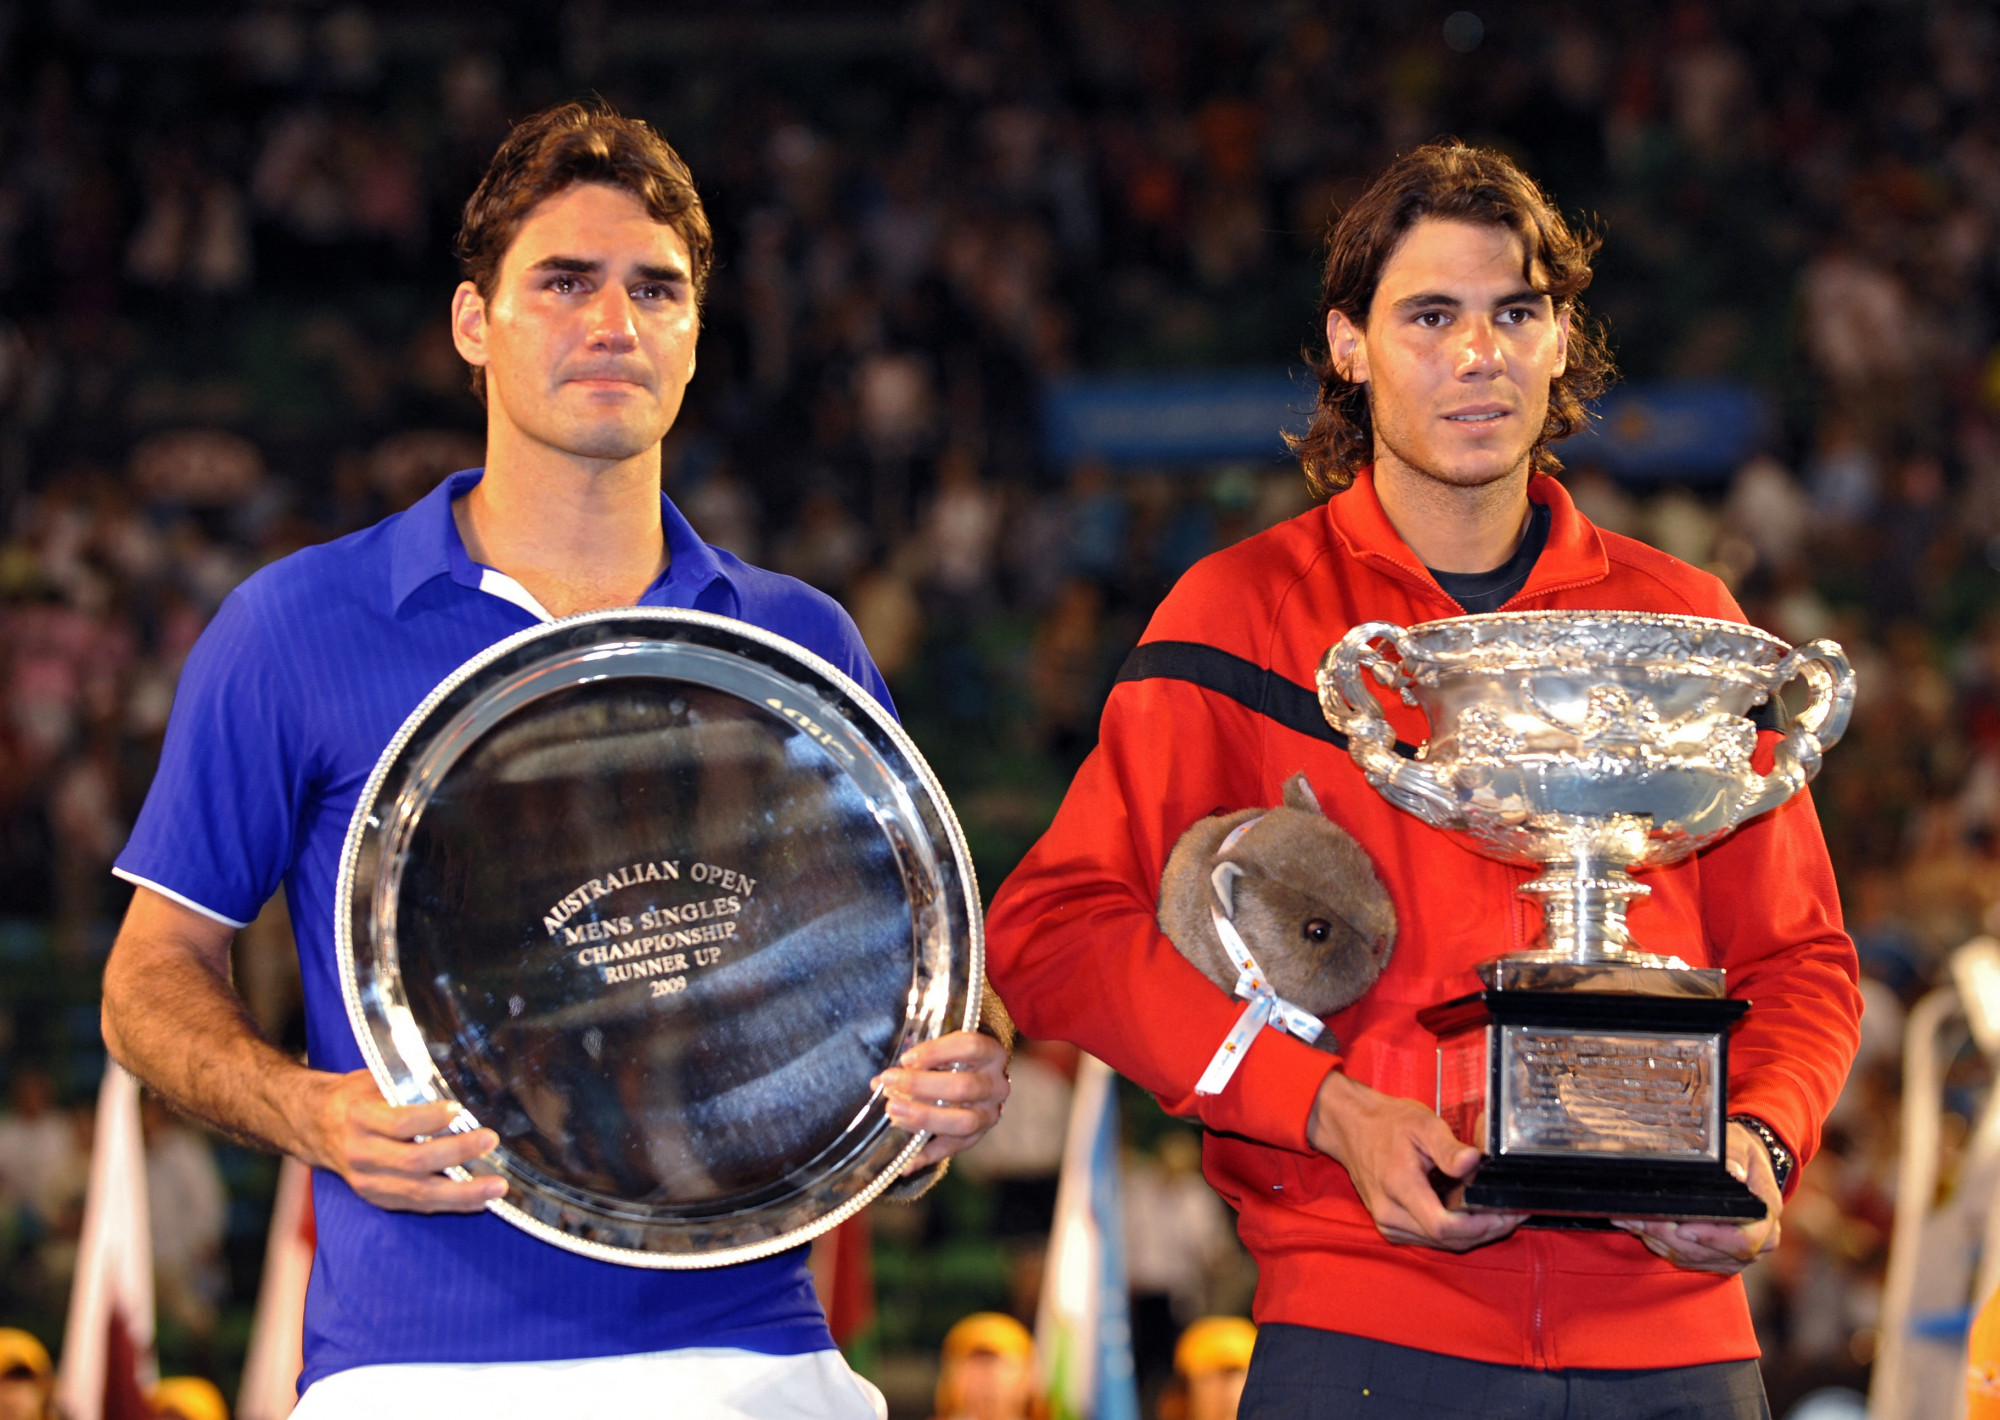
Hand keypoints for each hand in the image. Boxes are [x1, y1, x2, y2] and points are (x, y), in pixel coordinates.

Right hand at [301, 1070, 506, 1212]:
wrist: (313, 1126)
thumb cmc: (354, 1097)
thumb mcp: (373, 1080)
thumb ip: (408, 1082)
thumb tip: (458, 1073)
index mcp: (360, 1118)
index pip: (399, 1122)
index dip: (429, 1119)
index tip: (458, 1110)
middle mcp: (362, 1153)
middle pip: (413, 1161)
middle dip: (456, 1153)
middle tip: (490, 1140)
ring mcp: (368, 1181)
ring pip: (418, 1193)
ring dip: (462, 1193)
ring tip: (496, 1188)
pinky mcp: (376, 1198)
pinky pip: (416, 1205)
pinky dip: (449, 1204)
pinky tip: (478, 1201)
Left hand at [874, 1030, 1009, 1174]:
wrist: (977, 1082)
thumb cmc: (954, 1061)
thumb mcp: (942, 1052)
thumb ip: (917, 1062)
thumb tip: (880, 1082)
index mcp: (992, 1054)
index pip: (970, 1047)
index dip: (936, 1051)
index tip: (906, 1059)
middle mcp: (996, 1085)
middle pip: (963, 1086)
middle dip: (921, 1085)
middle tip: (889, 1083)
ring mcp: (989, 1114)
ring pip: (962, 1121)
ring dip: (924, 1117)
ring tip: (893, 1113)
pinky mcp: (976, 1138)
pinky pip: (951, 1150)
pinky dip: (926, 1156)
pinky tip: (904, 1163)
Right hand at [1306, 1070, 1524, 1250]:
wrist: (1352, 1128)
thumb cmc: (1388, 1123)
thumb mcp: (1422, 1124)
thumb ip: (1448, 1148)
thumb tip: (1474, 1161)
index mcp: (1399, 1186)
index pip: (1443, 1226)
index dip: (1480, 1226)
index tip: (1505, 1213)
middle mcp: (1390, 1213)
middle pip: (1447, 1240)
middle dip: (1485, 1231)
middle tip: (1513, 1214)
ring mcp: (1388, 1223)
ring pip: (1441, 1244)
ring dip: (1473, 1235)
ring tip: (1498, 1214)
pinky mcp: (1390, 1226)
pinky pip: (1430, 1239)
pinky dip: (1455, 1233)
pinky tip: (1471, 1216)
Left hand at [1612, 1122, 1781, 1272]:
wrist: (1745, 1163)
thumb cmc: (1741, 1152)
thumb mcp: (1740, 1145)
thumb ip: (1736, 1157)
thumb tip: (1734, 1172)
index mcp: (1765, 1215)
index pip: (1745, 1240)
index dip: (1713, 1239)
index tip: (1683, 1229)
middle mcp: (1757, 1241)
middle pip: (1712, 1252)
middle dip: (1673, 1238)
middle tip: (1641, 1221)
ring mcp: (1737, 1253)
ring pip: (1695, 1258)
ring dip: (1661, 1241)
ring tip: (1632, 1221)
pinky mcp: (1718, 1258)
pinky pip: (1688, 1259)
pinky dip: (1663, 1245)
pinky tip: (1641, 1229)